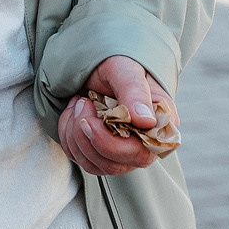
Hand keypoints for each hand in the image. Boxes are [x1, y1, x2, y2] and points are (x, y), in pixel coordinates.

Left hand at [58, 56, 175, 175]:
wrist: (99, 64)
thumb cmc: (117, 63)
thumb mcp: (124, 69)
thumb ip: (134, 91)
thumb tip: (146, 121)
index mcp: (160, 125)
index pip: (141, 153)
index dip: (110, 142)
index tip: (92, 116)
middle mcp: (145, 145)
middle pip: (115, 165)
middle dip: (86, 135)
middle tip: (82, 102)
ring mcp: (123, 153)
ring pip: (94, 165)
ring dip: (75, 134)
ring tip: (79, 103)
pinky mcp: (103, 154)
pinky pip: (80, 159)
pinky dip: (68, 136)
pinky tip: (74, 113)